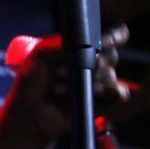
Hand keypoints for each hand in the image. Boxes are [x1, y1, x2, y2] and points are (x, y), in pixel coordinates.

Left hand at [1, 25, 130, 143]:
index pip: (111, 36)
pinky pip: (121, 94)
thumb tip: (84, 41)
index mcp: (81, 48)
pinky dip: (106, 93)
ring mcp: (98, 83)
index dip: (114, 37)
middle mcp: (93, 64)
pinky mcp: (103, 102)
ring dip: (87, 80)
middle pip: (112, 56)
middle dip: (91, 62)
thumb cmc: (31, 82)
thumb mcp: (38, 53)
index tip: (104, 43)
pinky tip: (88, 93)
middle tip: (59, 72)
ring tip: (60, 89)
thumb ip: (59, 43)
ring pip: (111, 75)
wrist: (29, 112)